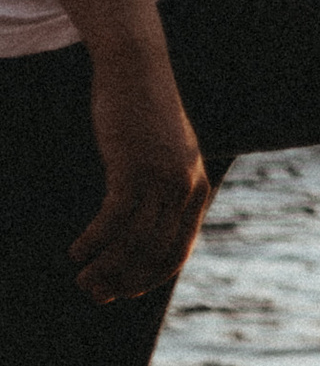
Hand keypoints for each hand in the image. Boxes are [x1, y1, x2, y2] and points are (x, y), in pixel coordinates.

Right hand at [74, 44, 211, 303]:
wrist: (136, 69)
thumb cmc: (144, 115)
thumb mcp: (163, 154)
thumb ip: (160, 187)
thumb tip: (144, 222)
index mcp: (196, 190)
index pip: (179, 251)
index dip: (151, 276)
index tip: (127, 292)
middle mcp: (184, 188)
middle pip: (155, 252)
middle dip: (125, 281)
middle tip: (96, 295)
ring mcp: (160, 178)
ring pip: (134, 241)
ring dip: (106, 268)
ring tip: (83, 283)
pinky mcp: (133, 167)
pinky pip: (113, 218)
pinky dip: (94, 241)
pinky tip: (77, 252)